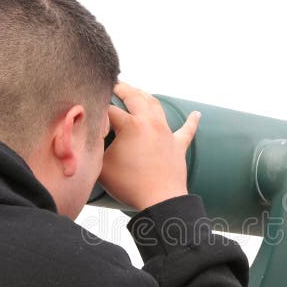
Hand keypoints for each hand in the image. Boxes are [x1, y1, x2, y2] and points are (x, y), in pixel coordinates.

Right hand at [99, 82, 199, 210]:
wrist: (160, 201)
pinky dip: (191, 121)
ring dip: (146, 96)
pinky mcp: (178, 146)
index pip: (109, 109)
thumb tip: (92, 135)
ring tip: (138, 93)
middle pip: (135, 97)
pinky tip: (196, 114)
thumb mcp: (103, 165)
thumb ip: (95, 147)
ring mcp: (167, 133)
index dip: (97, 105)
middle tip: (114, 85)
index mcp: (131, 125)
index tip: (89, 103)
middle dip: (122, 89)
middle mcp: (151, 123)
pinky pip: (187, 130)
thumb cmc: (130, 185)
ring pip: (156, 106)